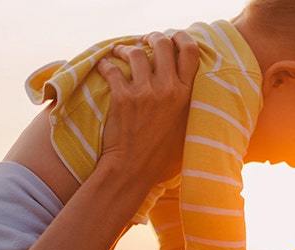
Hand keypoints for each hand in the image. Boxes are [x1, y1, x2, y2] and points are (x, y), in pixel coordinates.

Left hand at [94, 31, 198, 188]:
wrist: (134, 168)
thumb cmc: (160, 154)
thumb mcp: (185, 126)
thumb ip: (187, 103)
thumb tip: (184, 85)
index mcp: (186, 95)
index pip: (190, 52)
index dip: (181, 38)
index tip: (171, 37)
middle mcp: (168, 90)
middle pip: (163, 44)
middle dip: (153, 37)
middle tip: (145, 40)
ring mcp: (145, 93)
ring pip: (136, 53)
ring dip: (126, 48)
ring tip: (120, 52)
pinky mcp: (123, 98)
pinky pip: (112, 69)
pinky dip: (105, 64)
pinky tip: (104, 66)